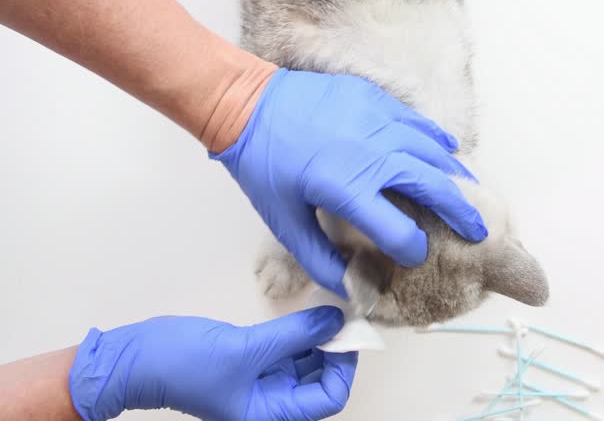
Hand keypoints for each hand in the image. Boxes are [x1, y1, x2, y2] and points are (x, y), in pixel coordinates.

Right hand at [69, 307, 355, 420]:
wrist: (136, 359)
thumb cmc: (184, 365)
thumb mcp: (246, 349)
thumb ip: (294, 335)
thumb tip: (336, 321)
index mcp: (270, 415)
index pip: (328, 398)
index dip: (344, 366)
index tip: (349, 331)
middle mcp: (270, 404)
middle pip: (321, 382)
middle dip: (335, 351)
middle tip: (343, 316)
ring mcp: (261, 383)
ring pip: (306, 364)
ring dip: (319, 340)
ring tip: (327, 310)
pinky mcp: (251, 364)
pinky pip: (287, 351)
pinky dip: (299, 335)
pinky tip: (307, 313)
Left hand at [212, 69, 487, 295]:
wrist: (249, 105)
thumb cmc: (264, 168)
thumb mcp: (283, 223)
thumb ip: (320, 260)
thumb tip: (353, 286)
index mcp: (347, 188)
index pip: (400, 230)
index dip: (412, 249)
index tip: (415, 254)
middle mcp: (372, 153)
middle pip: (433, 186)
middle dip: (461, 213)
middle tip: (479, 230)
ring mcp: (378, 121)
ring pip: (434, 152)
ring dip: (456, 177)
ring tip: (471, 196)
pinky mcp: (377, 99)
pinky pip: (419, 124)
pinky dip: (438, 142)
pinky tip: (448, 152)